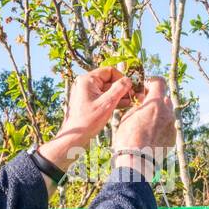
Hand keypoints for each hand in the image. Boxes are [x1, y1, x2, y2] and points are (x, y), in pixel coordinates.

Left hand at [35, 66, 134, 185]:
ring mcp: (87, 93)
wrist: (75, 137)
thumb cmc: (88, 121)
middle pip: (109, 80)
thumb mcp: (107, 104)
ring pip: (107, 90)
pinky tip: (125, 105)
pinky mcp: (89, 102)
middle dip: (122, 87)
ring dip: (119, 95)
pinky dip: (113, 100)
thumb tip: (128, 80)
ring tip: (132, 100)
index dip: (122, 78)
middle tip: (134, 94)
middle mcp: (86, 84)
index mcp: (87, 80)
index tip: (131, 87)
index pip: (109, 71)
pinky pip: (103, 97)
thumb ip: (119, 89)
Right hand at [111, 75, 177, 157]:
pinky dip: (161, 126)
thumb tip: (142, 102)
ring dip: (159, 113)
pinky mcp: (173, 137)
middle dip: (155, 99)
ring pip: (167, 113)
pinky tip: (151, 134)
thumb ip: (138, 105)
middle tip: (144, 105)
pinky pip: (168, 127)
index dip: (152, 82)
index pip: (160, 82)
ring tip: (147, 122)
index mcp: (156, 103)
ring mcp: (172, 125)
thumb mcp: (127, 116)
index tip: (146, 86)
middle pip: (164, 98)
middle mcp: (167, 112)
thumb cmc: (128, 137)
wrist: (136, 160)